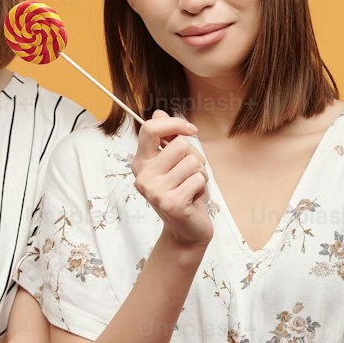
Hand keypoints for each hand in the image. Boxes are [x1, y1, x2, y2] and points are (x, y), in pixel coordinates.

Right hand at [131, 110, 212, 252]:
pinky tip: (194, 199)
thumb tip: (157, 112)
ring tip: (192, 187)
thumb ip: (167, 138)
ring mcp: (155, 191)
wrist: (187, 230)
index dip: (174, 123)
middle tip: (190, 174)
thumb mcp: (175, 162)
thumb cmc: (183, 192)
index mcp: (141, 162)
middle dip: (194, 156)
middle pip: (179, 144)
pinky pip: (198, 178)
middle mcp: (143, 176)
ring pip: (192, 161)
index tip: (190, 129)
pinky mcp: (171, 203)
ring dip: (200, 173)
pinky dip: (202, 187)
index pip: (150, 128)